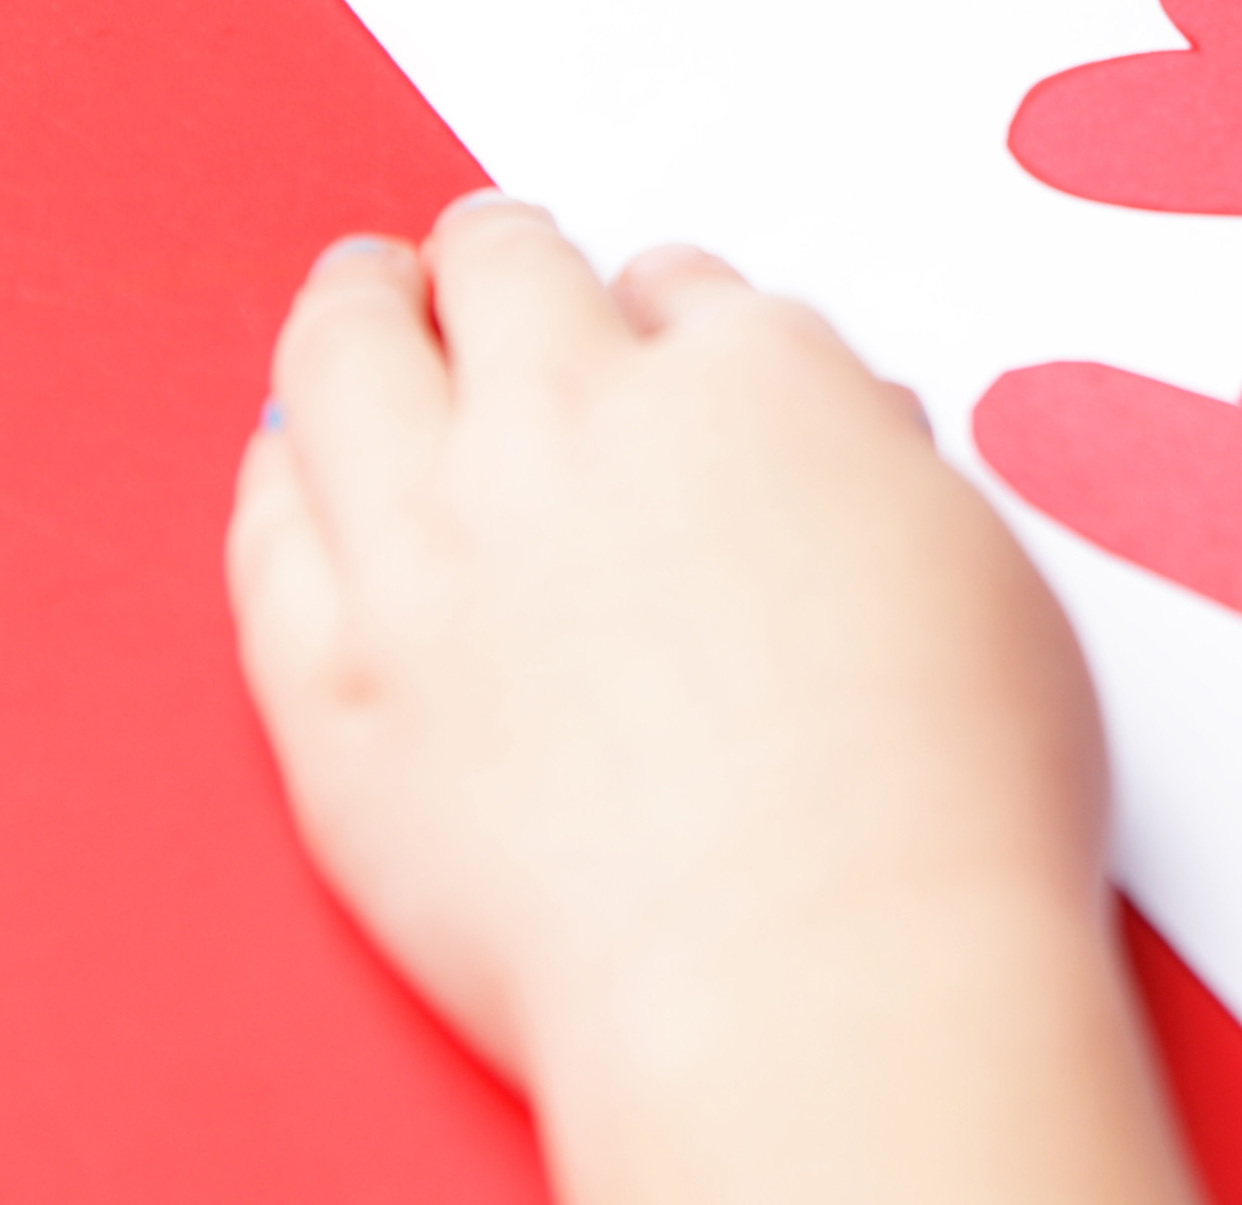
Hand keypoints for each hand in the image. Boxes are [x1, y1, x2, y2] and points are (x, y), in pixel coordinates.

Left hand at [230, 193, 1196, 1204]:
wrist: (815, 982)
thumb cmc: (934, 809)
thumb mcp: (977, 580)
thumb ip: (875, 479)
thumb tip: (834, 443)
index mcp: (752, 382)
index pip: (680, 289)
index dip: (663, 312)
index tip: (651, 335)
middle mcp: (573, 425)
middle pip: (501, 273)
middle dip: (496, 259)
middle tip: (481, 263)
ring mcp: (434, 542)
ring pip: (347, 353)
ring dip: (358, 305)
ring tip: (360, 296)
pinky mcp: (332, 674)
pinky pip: (265, 524)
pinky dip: (276, 472)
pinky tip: (286, 461)